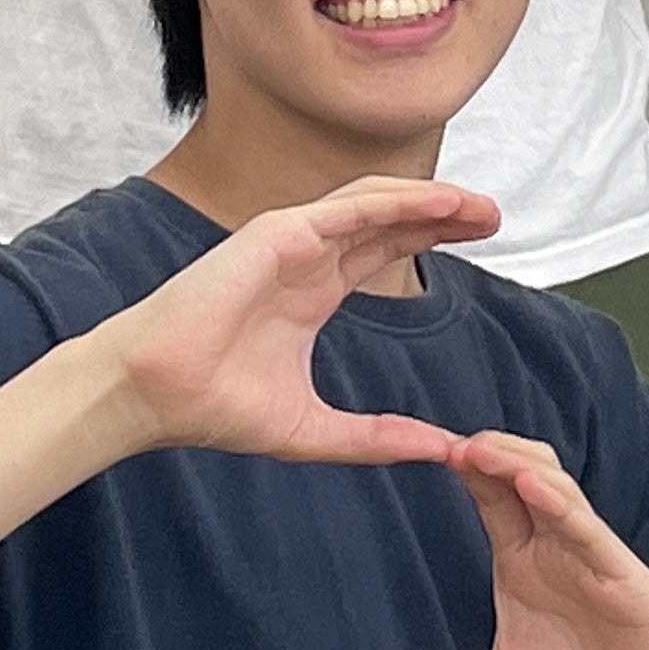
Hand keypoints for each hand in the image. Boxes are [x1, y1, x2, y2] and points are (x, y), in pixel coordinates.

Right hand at [96, 177, 498, 465]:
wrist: (154, 396)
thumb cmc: (213, 406)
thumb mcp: (314, 429)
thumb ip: (376, 437)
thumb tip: (439, 449)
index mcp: (313, 290)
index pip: (385, 249)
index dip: (432, 237)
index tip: (482, 239)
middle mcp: (307, 258)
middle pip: (390, 219)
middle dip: (444, 214)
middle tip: (495, 216)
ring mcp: (290, 240)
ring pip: (375, 203)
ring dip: (430, 200)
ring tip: (479, 207)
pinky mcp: (276, 234)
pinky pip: (349, 209)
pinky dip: (398, 202)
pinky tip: (439, 204)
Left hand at [375, 432, 648, 649]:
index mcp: (524, 565)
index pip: (492, 499)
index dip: (463, 470)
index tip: (417, 446)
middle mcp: (558, 552)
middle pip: (523, 476)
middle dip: (486, 452)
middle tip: (439, 440)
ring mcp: (594, 561)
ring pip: (558, 491)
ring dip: (516, 466)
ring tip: (476, 450)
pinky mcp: (627, 582)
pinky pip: (592, 534)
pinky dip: (563, 507)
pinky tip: (533, 488)